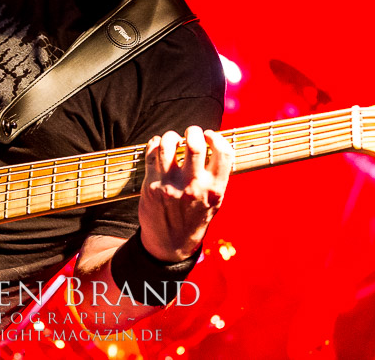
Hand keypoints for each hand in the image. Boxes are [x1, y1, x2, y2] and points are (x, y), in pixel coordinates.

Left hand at [138, 126, 232, 261]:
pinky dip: (154, 143)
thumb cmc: (195, 217)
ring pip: (168, 145)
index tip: (210, 136)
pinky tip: (158, 146)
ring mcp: (171, 185)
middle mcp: (194, 186)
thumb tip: (216, 144)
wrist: (171, 243)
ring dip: (171, 136)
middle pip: (194, 145)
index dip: (217, 138)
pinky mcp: (151, 185)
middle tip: (191, 133)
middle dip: (193, 131)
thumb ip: (217, 176)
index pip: (223, 153)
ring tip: (173, 139)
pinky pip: (151, 154)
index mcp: (214, 189)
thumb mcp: (215, 201)